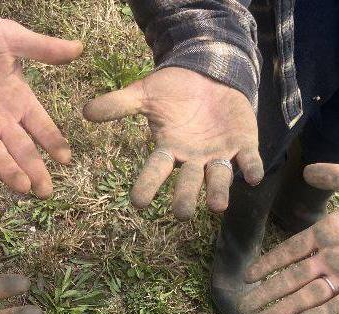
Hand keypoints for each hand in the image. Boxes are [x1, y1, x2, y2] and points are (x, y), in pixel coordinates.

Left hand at [0, 10, 81, 196]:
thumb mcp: (10, 37)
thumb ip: (42, 48)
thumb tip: (79, 47)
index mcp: (18, 101)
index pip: (42, 128)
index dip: (53, 143)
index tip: (65, 160)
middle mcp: (1, 120)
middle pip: (23, 151)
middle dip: (35, 171)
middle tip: (46, 191)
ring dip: (10, 173)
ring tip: (23, 187)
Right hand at [84, 67, 263, 218]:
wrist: (210, 73)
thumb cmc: (175, 90)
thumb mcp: (145, 93)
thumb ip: (118, 104)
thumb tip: (85, 111)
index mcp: (169, 151)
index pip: (155, 172)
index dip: (147, 186)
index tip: (138, 203)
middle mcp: (193, 160)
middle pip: (187, 184)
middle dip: (185, 199)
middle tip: (181, 214)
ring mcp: (219, 154)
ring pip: (218, 179)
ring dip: (218, 192)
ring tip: (217, 207)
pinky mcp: (243, 144)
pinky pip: (248, 161)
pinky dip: (251, 169)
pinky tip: (253, 177)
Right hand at [241, 164, 338, 313]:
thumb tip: (308, 171)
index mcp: (330, 232)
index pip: (291, 252)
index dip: (269, 264)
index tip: (247, 276)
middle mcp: (335, 257)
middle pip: (293, 279)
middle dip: (268, 295)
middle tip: (244, 309)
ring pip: (311, 295)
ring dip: (287, 309)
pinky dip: (324, 313)